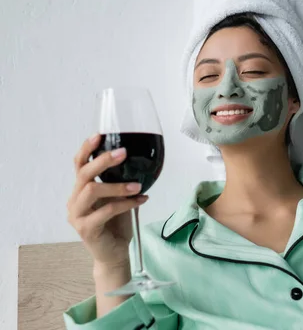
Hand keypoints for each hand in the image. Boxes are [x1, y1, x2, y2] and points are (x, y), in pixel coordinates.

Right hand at [67, 134, 148, 268]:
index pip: (78, 165)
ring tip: (137, 185)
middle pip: (83, 174)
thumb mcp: (117, 198)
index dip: (86, 149)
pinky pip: (106, 210)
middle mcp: (74, 200)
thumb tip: (137, 161)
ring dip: (118, 185)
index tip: (99, 135)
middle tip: (123, 153)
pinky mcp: (86, 229)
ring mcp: (77, 215)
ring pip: (92, 190)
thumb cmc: (116, 223)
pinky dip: (126, 203)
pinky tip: (141, 200)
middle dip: (103, 161)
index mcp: (80, 190)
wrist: (114, 253)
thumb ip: (118, 182)